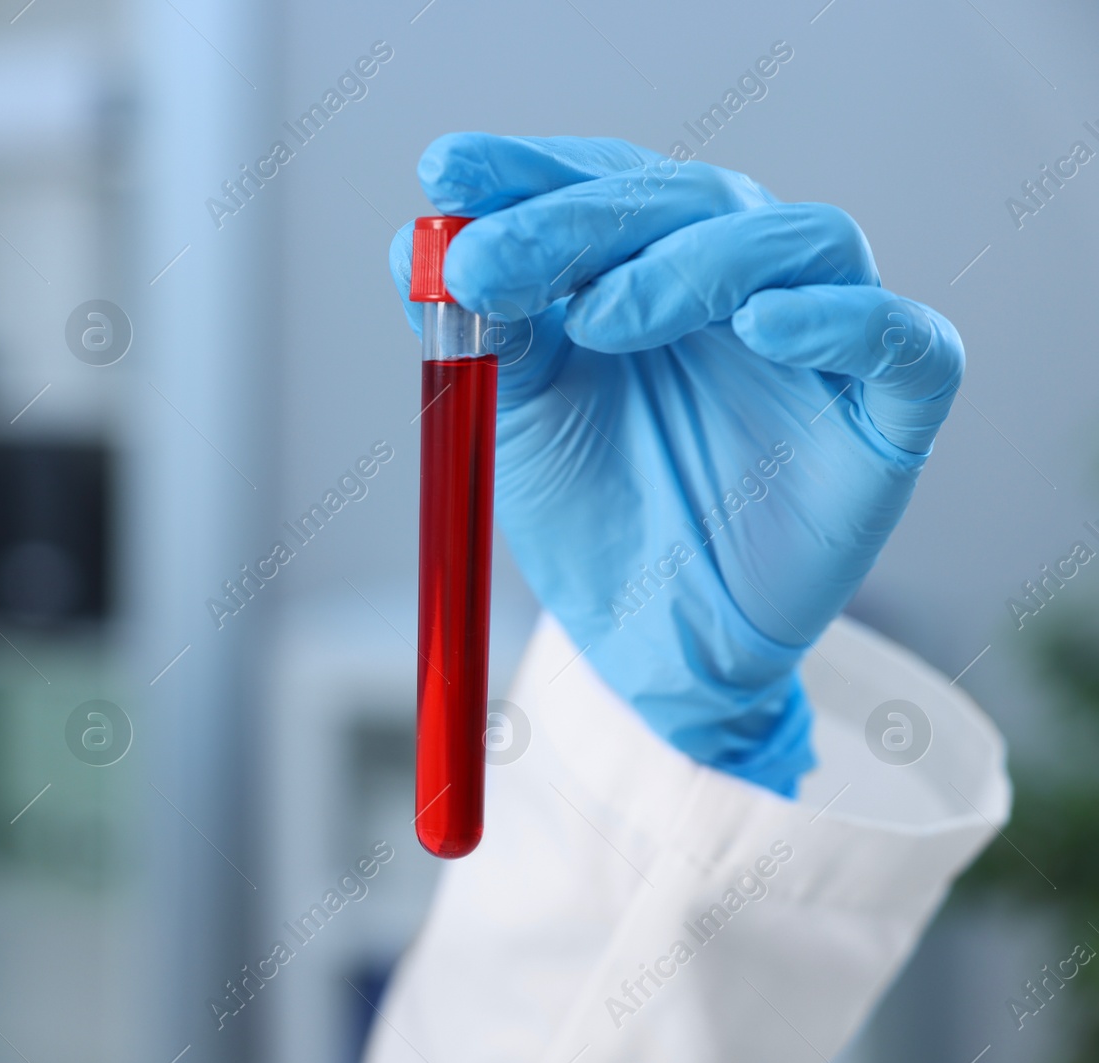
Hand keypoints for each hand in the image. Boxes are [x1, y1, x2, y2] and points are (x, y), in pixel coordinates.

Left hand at [390, 134, 962, 795]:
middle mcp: (743, 278)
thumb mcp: (518, 417)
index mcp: (651, 263)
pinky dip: (834, 318)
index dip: (527, 169)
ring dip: (688, 264)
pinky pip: (897, 336)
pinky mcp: (893, 406)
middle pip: (686, 199)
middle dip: (577, 221)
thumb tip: (415, 248)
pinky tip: (761, 327)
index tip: (444, 170)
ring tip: (600, 319)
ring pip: (795, 240)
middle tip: (489, 259)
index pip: (601, 182)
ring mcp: (825, 335)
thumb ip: (485, 331)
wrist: (655, 643)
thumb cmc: (594, 514)